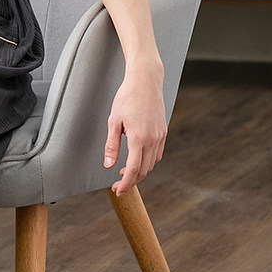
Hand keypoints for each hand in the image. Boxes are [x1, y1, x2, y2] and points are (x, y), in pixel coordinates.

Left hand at [104, 61, 166, 195]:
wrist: (145, 81)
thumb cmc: (127, 97)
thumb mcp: (113, 120)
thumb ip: (112, 144)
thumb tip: (108, 164)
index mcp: (138, 138)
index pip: (133, 169)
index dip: (126, 183)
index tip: (118, 190)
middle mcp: (152, 140)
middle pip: (144, 170)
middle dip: (131, 181)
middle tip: (118, 185)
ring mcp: (160, 136)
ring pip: (152, 164)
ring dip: (140, 172)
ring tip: (125, 172)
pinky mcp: (163, 132)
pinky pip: (157, 154)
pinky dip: (148, 162)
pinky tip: (138, 159)